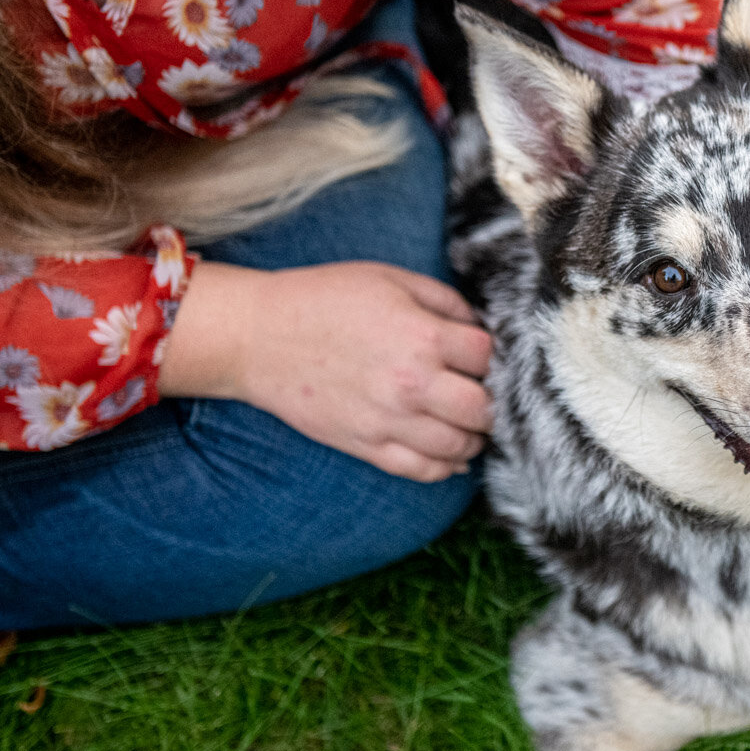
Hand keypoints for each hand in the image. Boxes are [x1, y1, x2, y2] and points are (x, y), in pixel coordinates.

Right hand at [160, 261, 493, 482]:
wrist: (258, 336)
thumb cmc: (324, 299)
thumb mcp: (391, 278)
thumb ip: (444, 300)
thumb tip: (479, 327)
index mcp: (423, 337)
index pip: (488, 356)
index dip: (491, 352)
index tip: (481, 353)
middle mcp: (413, 385)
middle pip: (484, 408)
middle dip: (491, 398)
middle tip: (485, 391)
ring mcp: (390, 421)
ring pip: (460, 446)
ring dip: (474, 435)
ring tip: (471, 422)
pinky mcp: (367, 446)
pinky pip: (423, 471)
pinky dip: (446, 467)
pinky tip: (452, 453)